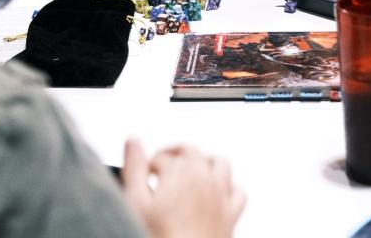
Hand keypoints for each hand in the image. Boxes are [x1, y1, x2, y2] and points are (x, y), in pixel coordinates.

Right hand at [122, 141, 244, 237]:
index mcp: (181, 171)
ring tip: (189, 169)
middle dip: (174, 154)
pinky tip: (217, 193)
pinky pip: (237, 191)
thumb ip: (134, 169)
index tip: (141, 175)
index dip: (148, 165)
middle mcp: (205, 177)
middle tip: (160, 165)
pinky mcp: (232, 214)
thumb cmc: (160, 237)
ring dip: (204, 161)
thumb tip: (133, 141)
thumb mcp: (135, 203)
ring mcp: (222, 194)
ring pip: (219, 163)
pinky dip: (228, 186)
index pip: (162, 157)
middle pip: (191, 151)